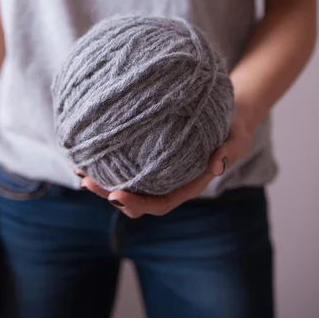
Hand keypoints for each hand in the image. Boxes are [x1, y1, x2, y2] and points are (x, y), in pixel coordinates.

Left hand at [79, 104, 252, 218]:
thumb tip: (217, 165)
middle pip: (136, 196)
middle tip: (87, 181)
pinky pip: (129, 158)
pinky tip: (91, 148)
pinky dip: (110, 157)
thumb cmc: (234, 128)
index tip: (116, 196)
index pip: (160, 203)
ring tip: (80, 167)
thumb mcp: (238, 138)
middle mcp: (170, 179)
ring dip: (104, 178)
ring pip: (128, 179)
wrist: (229, 113)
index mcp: (188, 184)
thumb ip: (230, 151)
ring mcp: (158, 166)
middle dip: (110, 193)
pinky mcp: (151, 149)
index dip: (138, 204)